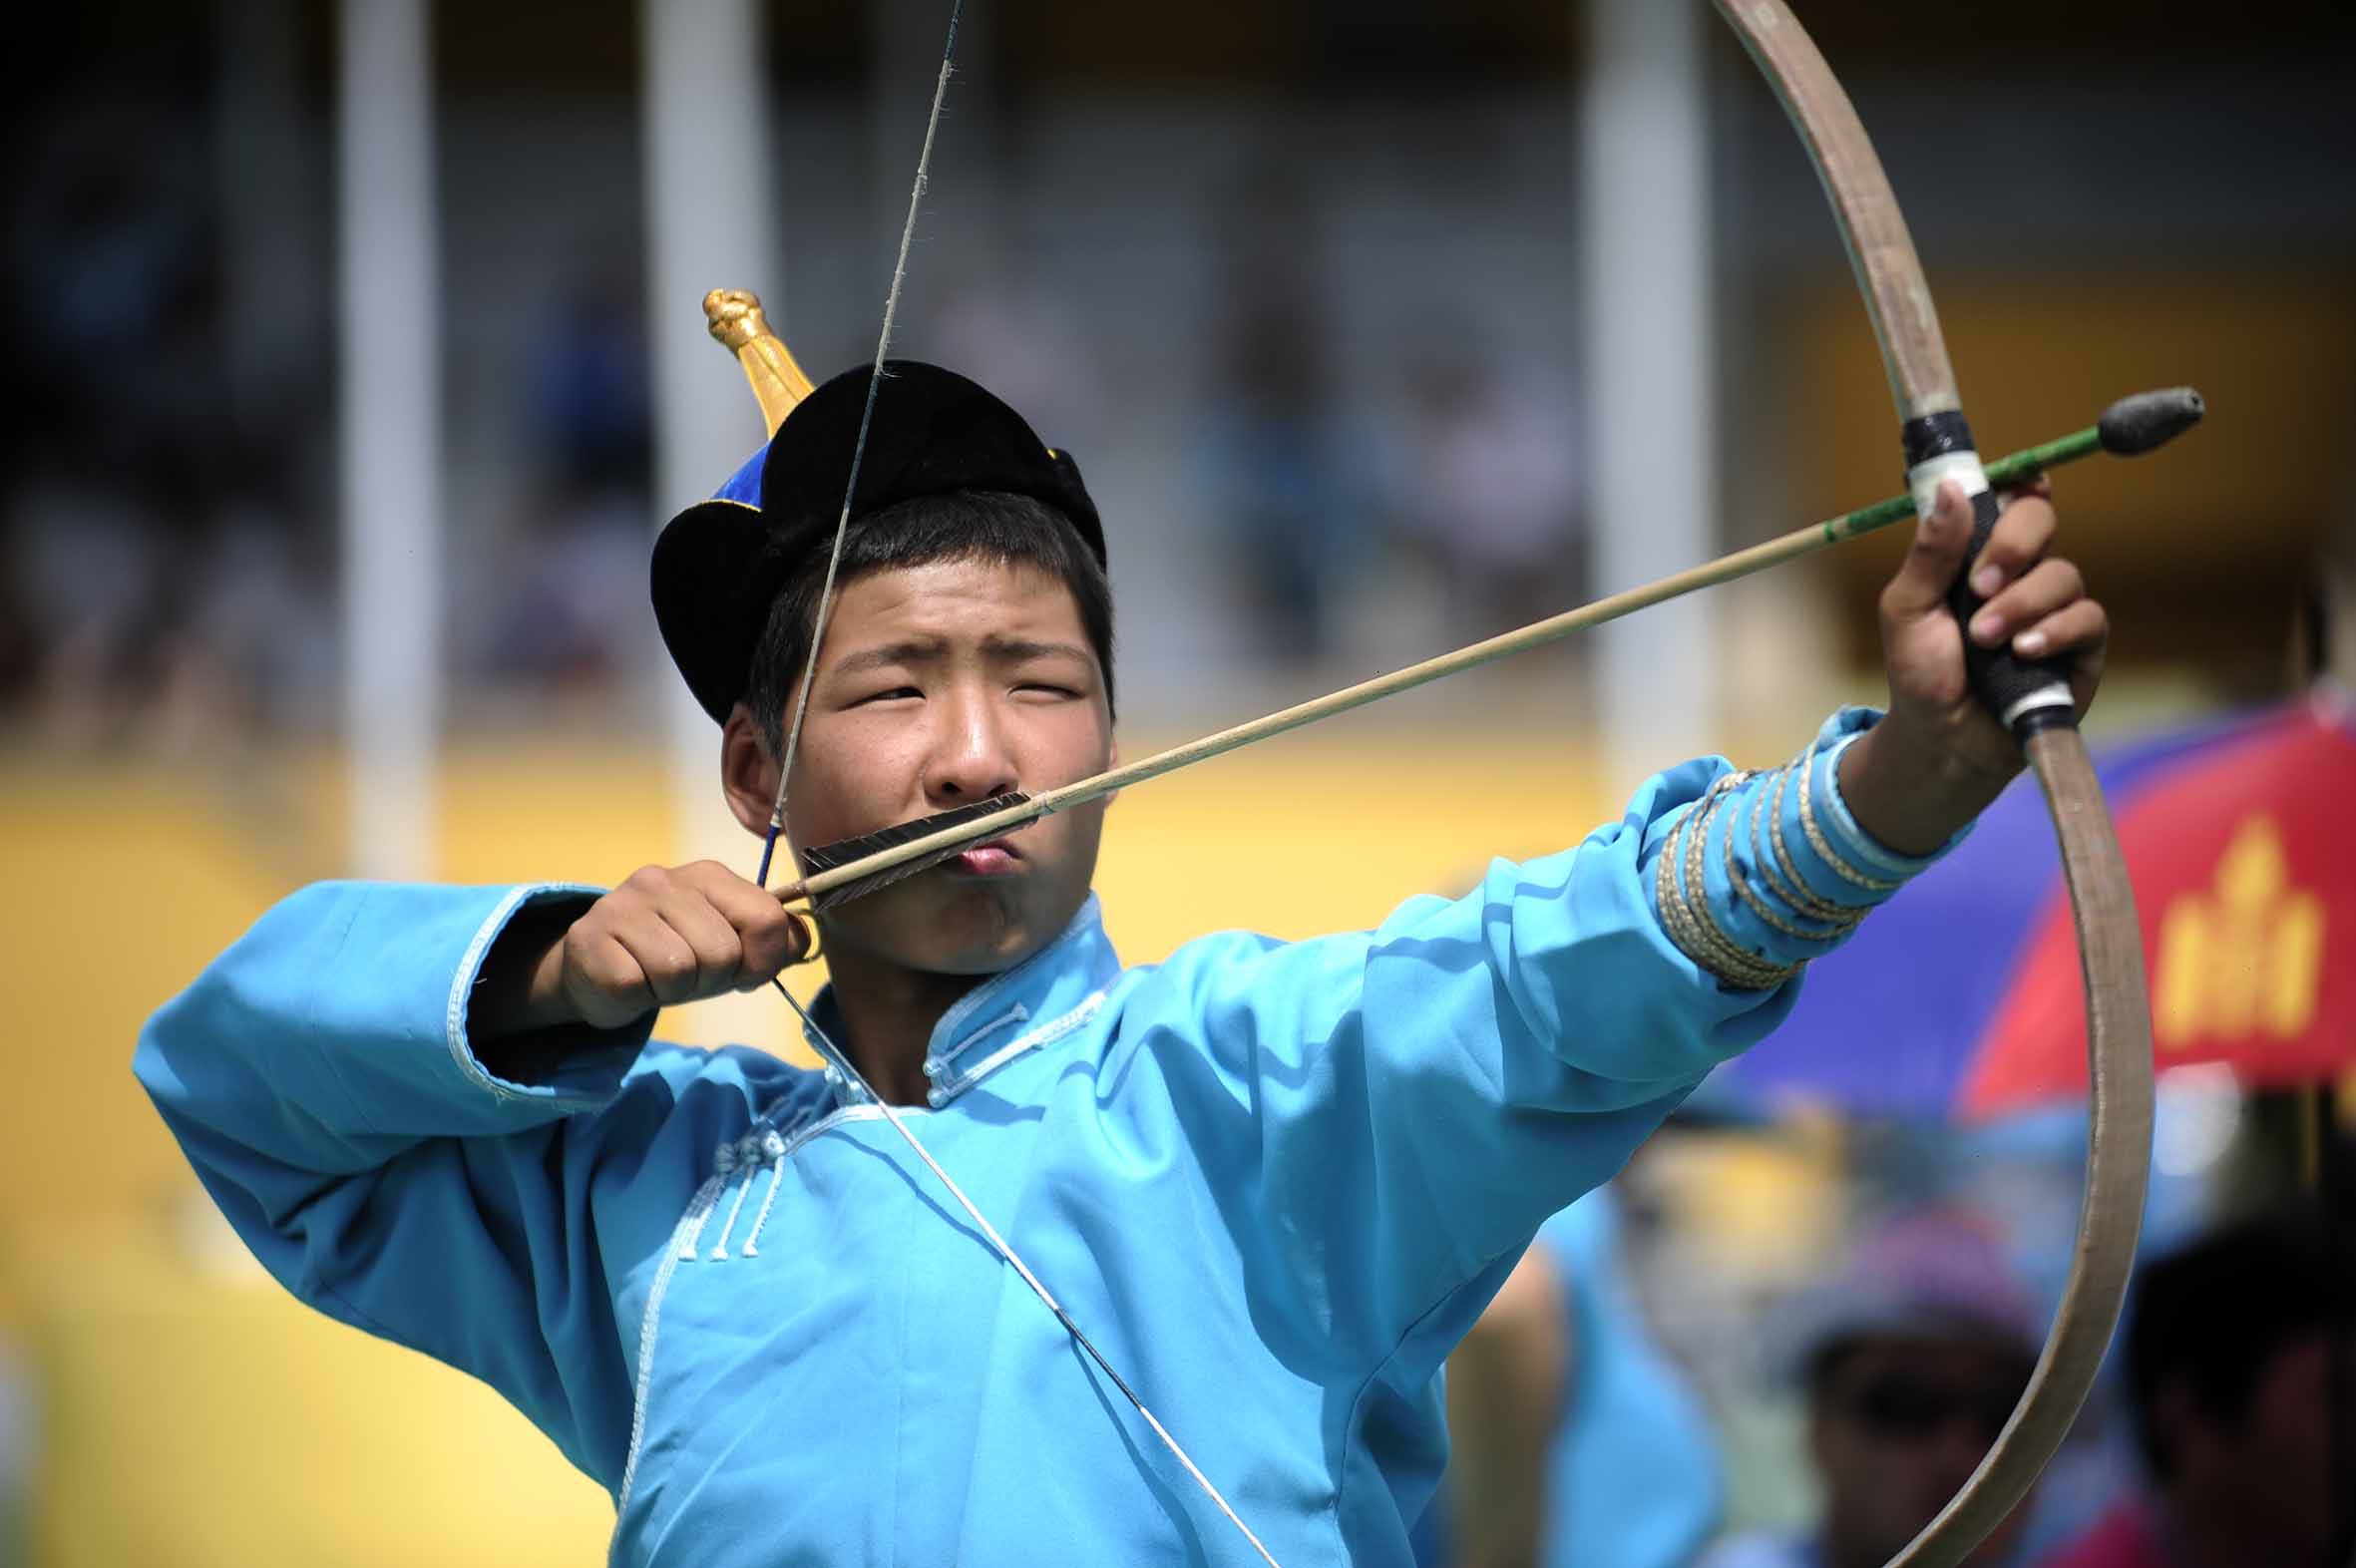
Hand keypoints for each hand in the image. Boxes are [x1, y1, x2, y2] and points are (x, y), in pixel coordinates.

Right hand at [483, 862, 814, 1037]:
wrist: (596, 969)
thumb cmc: (674, 955)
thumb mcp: (730, 944)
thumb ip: (772, 938)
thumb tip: (803, 940)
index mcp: (708, 876)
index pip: (767, 917)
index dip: (763, 959)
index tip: (742, 970)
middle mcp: (663, 880)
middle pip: (723, 952)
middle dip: (713, 979)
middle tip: (689, 975)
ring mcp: (621, 906)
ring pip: (681, 969)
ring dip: (675, 990)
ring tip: (658, 978)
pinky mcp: (590, 941)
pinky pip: (636, 987)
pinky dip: (639, 997)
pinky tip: (630, 981)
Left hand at [1840, 476, 2107, 854]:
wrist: (1941, 739)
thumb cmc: (1921, 672)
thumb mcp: (1907, 609)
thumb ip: (1931, 552)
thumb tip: (1951, 488)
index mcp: (1975, 553)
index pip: (2008, 499)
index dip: (2017, 482)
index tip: (2017, 482)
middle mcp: (2020, 572)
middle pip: (2040, 520)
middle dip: (2013, 543)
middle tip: (1980, 583)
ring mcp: (2054, 607)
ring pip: (2062, 573)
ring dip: (2021, 603)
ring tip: (1985, 640)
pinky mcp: (2081, 648)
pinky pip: (2087, 618)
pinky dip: (2054, 630)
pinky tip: (2022, 652)